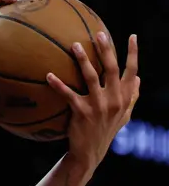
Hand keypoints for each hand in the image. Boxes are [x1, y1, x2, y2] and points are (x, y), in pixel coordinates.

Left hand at [48, 33, 139, 169]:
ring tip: (74, 45)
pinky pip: (68, 95)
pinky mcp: (81, 113)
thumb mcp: (124, 115)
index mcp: (124, 97)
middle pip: (111, 68)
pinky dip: (58, 84)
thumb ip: (131, 96)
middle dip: (106, 49)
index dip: (133, 53)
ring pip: (90, 77)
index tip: (132, 36)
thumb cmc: (106, 131)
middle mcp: (114, 99)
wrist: (90, 152)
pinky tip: (48, 75)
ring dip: (83, 59)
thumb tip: (137, 78)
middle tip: (98, 34)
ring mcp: (98, 106)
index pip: (132, 71)